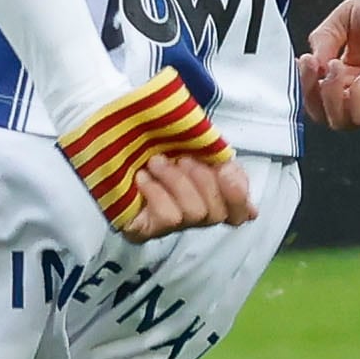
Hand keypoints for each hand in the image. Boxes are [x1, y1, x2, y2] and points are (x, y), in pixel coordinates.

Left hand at [60, 69, 255, 240]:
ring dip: (178, 182)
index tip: (225, 170)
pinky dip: (158, 194)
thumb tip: (252, 210)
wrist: (107, 128)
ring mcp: (168, 224)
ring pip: (194, 214)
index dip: (238, 196)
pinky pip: (167, 219)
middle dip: (204, 181)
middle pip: (218, 213)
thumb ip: (220, 164)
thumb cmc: (151, 134)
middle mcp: (192, 213)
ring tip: (156, 162)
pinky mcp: (144, 230)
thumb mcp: (192, 140)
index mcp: (210, 192)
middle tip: (182, 158)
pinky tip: (142, 179)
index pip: (240, 213)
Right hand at [302, 0, 359, 129]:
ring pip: (340, 121)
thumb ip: (323, 37)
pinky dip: (356, 95)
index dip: (306, 82)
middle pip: (323, 113)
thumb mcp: (346, 16)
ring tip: (337, 66)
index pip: (317, 95)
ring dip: (330, 95)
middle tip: (316, 66)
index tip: (306, 61)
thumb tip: (312, 64)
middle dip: (312, 92)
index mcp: (349, 73)